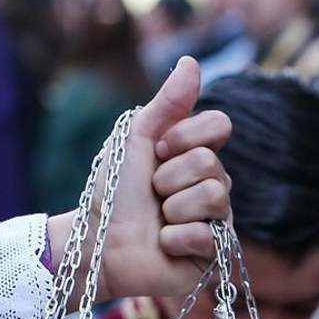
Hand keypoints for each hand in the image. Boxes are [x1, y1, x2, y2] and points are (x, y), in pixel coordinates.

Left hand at [47, 56, 234, 303]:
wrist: (99, 242)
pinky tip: (165, 245)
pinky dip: (175, 239)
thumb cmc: (115, 192)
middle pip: (212, 162)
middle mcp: (214, 187)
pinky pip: (208, 235)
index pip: (219, 124)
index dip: (185, 135)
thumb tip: (191, 61)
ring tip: (159, 220)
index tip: (158, 150)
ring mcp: (218, 222)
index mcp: (199, 156)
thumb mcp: (137, 139)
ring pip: (214, 196)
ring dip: (172, 208)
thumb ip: (168, 103)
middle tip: (152, 193)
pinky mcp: (214, 256)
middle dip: (170, 177)